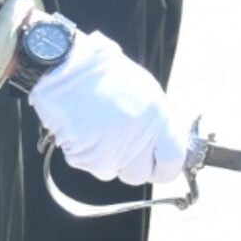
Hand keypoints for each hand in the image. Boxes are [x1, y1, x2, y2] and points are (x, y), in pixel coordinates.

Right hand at [26, 24, 193, 186]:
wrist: (67, 65)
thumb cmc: (105, 74)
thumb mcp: (143, 90)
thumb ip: (154, 122)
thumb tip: (159, 145)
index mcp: (158, 117)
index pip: (173, 160)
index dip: (164, 167)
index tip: (157, 165)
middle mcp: (138, 137)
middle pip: (139, 174)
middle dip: (130, 166)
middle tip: (119, 145)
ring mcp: (112, 149)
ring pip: (111, 172)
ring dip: (104, 158)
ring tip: (97, 129)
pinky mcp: (87, 156)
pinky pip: (88, 166)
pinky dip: (82, 152)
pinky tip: (81, 129)